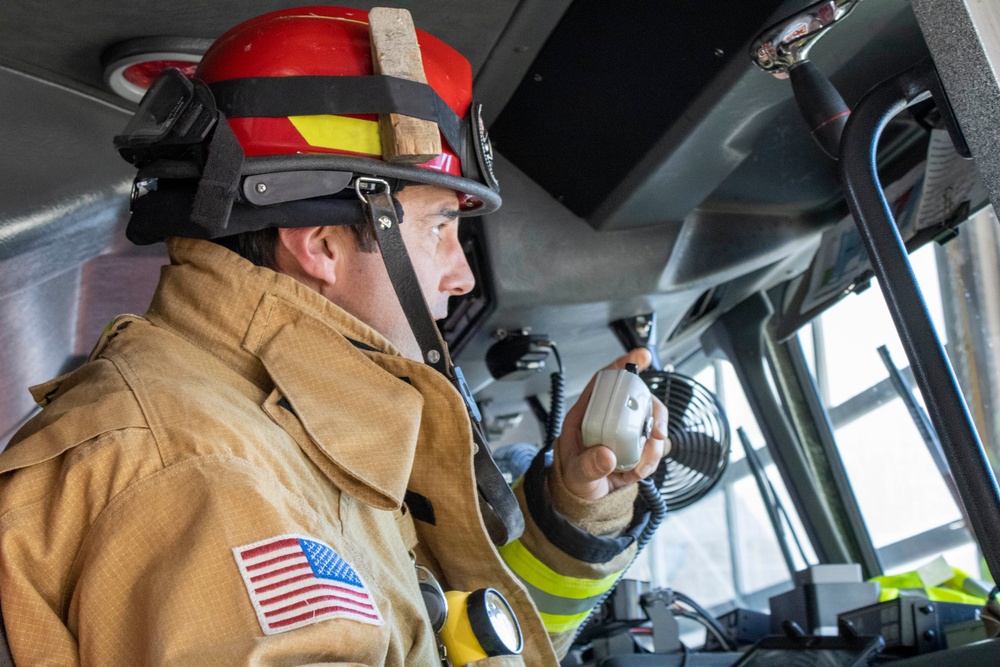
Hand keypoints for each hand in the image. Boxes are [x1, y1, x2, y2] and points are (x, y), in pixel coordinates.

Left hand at [556, 349, 669, 500]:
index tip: (641, 356)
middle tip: (656, 433)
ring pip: (651, 422)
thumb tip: (606, 456)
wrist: (586, 500)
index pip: (604, 382)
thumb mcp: (576, 474)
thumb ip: (588, 466)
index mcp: (587, 415)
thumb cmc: (575, 479)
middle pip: (637, 399)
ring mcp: (625, 431)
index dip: (622, 367)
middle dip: (653, 413)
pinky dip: (652, 459)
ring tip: (641, 466)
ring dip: (654, 444)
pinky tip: (638, 471)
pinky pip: (654, 445)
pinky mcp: (637, 445)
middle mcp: (608, 418)